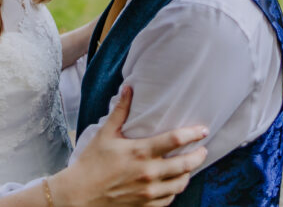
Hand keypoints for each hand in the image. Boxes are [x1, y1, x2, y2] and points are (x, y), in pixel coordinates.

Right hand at [49, 87, 207, 206]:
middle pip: (185, 164)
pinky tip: (174, 182)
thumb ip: (120, 111)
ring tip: (190, 166)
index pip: (175, 140)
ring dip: (189, 173)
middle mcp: (148, 173)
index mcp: (140, 152)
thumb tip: (128, 88)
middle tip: (203, 149)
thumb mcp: (105, 134)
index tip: (203, 130)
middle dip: (198, 156)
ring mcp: (149, 192)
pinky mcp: (146, 206)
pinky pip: (170, 199)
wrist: (79, 195)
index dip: (193, 134)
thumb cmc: (91, 163)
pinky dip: (175, 189)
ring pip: (180, 183)